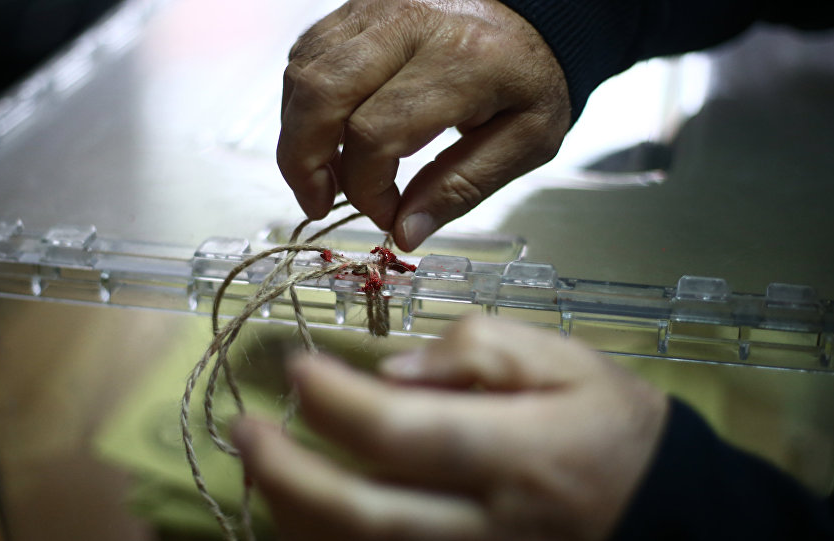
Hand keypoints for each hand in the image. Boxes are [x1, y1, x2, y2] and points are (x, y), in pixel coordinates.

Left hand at [232, 317, 668, 540]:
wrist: (661, 511)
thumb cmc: (609, 426)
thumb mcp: (567, 362)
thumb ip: (482, 351)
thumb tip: (394, 367)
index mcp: (522, 455)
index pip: (406, 432)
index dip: (337, 401)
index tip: (297, 367)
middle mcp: (491, 526)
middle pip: (367, 515)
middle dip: (287, 475)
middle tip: (242, 429)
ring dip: (293, 519)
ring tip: (258, 470)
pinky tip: (298, 517)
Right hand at [278, 0, 570, 250]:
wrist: (536, 17)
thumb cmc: (531, 78)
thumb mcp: (524, 142)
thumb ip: (462, 188)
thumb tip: (403, 232)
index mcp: (461, 61)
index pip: (377, 132)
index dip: (366, 188)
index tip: (385, 214)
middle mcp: (409, 25)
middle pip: (321, 95)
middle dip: (303, 162)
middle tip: (318, 202)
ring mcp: (377, 9)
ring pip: (303, 74)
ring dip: (297, 134)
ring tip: (324, 174)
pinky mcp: (358, 6)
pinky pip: (306, 55)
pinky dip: (303, 103)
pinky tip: (327, 133)